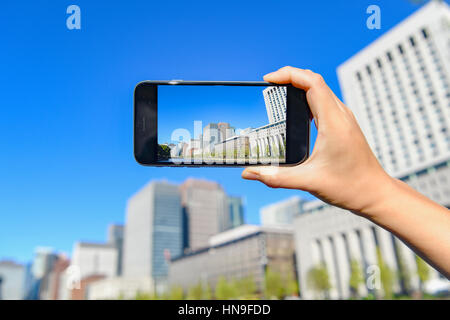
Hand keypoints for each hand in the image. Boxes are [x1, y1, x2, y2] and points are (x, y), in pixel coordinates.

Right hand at [242, 66, 394, 216]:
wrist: (375, 193)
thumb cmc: (349, 187)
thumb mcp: (309, 181)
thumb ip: (276, 177)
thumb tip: (249, 173)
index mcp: (333, 122)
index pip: (312, 82)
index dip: (288, 74)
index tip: (268, 79)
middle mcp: (341, 115)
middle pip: (314, 81)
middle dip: (289, 76)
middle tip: (268, 85)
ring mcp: (344, 119)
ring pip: (320, 89)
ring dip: (299, 85)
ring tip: (278, 93)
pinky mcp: (343, 125)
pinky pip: (324, 101)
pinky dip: (307, 97)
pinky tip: (295, 111)